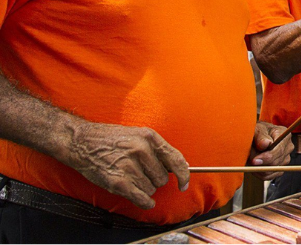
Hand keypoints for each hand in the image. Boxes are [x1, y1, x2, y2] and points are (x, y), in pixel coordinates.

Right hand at [66, 122, 189, 209]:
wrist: (81, 142)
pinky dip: (145, 202)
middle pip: (162, 179)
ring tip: (130, 177)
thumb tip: (179, 166)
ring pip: (151, 189)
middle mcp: (141, 150)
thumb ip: (158, 149)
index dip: (184, 175)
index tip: (184, 184)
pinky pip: (141, 198)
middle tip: (140, 172)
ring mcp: (129, 166)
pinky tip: (143, 200)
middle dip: (154, 179)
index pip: (176, 160)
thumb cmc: (110, 138)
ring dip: (144, 188)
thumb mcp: (138, 134)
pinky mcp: (118, 181)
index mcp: (150, 137)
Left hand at [249, 121, 293, 180]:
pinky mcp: (280, 168)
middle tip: (248, 159)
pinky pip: (270, 176)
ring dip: (259, 168)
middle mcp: (288, 148)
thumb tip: (265, 144)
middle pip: (276, 162)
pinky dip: (259, 173)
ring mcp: (285, 159)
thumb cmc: (257, 131)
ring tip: (250, 159)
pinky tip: (253, 167)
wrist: (256, 137)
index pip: (279, 150)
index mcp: (285, 136)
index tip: (254, 160)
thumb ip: (260, 136)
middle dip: (260, 163)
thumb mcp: (257, 129)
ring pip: (272, 170)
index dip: (267, 157)